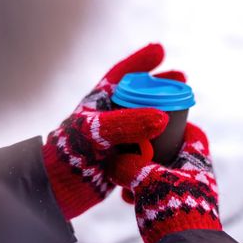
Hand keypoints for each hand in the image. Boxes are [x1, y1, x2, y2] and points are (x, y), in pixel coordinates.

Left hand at [42, 43, 185, 218]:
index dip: (140, 61)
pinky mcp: (121, 158)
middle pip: (139, 95)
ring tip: (185, 112)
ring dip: (164, 114)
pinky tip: (174, 142)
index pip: (121, 75)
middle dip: (160, 86)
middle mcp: (108, 116)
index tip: (160, 50)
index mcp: (98, 102)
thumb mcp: (95, 133)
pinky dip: (160, 142)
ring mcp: (115, 138)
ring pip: (145, 120)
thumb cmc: (68, 156)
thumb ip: (127, 123)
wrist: (57, 191)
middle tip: (182, 79)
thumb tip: (163, 117)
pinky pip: (145, 146)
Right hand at [109, 122, 221, 242]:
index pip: (194, 133)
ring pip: (164, 176)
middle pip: (175, 154)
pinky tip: (130, 199)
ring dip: (144, 176)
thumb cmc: (171, 209)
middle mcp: (198, 177)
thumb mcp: (145, 180)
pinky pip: (161, 194)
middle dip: (151, 154)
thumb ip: (129, 165)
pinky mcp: (180, 212)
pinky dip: (146, 192)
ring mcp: (191, 195)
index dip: (177, 124)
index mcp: (197, 161)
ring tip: (125, 183)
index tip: (157, 120)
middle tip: (131, 153)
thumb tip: (114, 160)